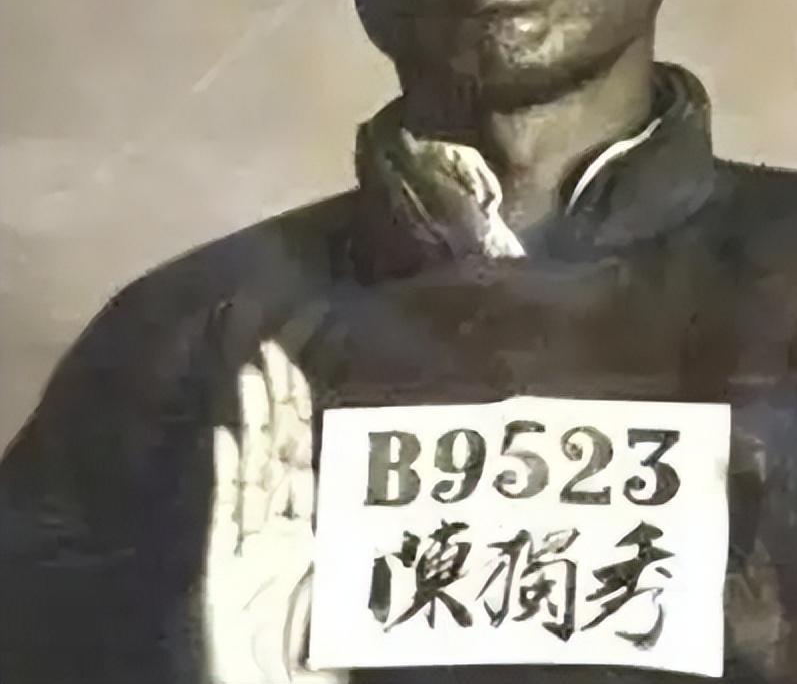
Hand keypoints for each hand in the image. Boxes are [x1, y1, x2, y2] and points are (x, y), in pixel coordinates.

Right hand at [205, 339, 343, 683]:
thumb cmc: (307, 659)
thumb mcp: (347, 593)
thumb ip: (349, 547)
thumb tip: (366, 496)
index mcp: (304, 531)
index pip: (303, 457)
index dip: (300, 413)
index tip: (297, 369)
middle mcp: (273, 529)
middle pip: (275, 454)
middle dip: (275, 403)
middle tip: (274, 351)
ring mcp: (246, 546)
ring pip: (252, 472)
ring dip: (251, 424)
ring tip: (250, 377)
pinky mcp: (222, 570)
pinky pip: (226, 515)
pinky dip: (226, 476)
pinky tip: (224, 440)